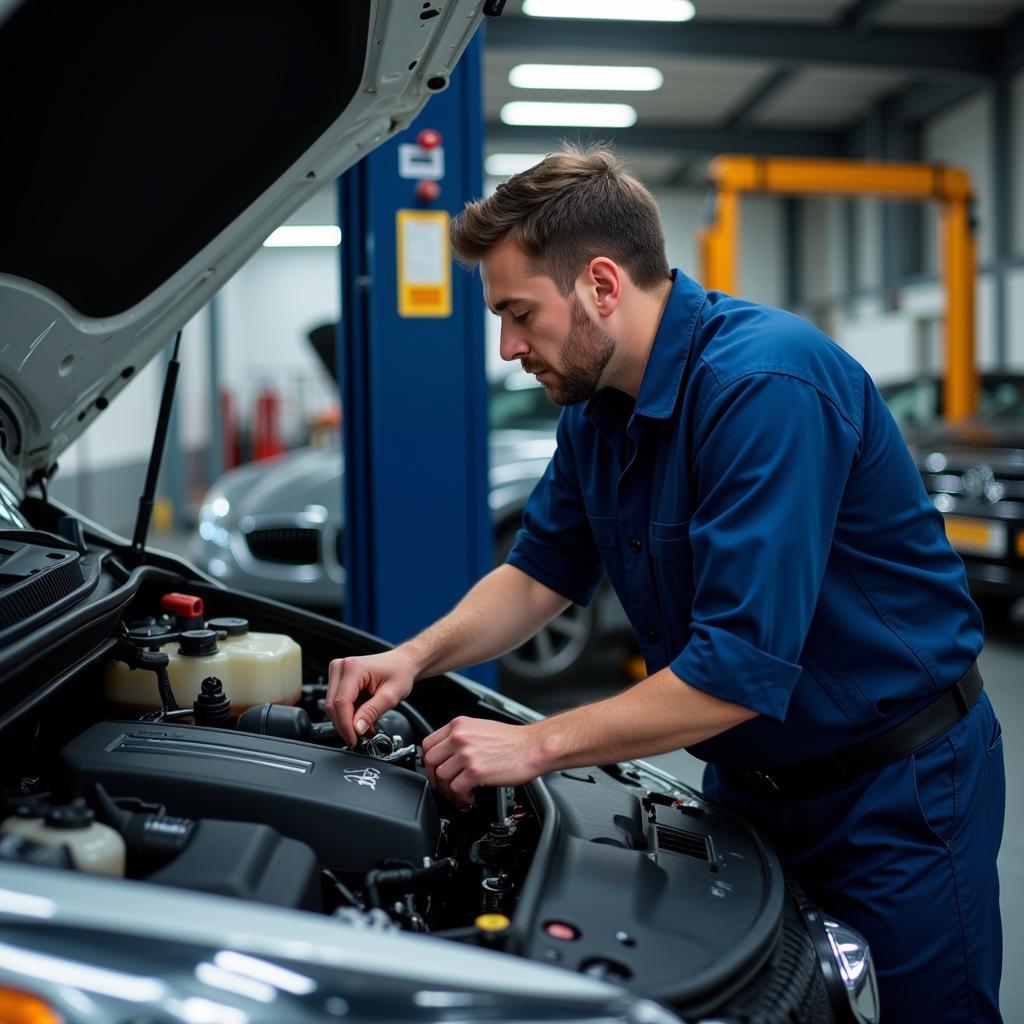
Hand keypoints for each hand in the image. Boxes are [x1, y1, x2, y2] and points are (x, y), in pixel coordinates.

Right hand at [325, 650, 416, 745]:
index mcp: (353, 668)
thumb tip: (357, 729)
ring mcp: (338, 672)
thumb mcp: (391, 696)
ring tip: (364, 728)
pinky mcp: (339, 679)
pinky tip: (360, 719)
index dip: (346, 725)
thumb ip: (372, 712)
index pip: (341, 702)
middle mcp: (341, 667)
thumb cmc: (400, 672)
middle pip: (333, 706)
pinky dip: (347, 715)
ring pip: (332, 706)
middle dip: (345, 726)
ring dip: (346, 722)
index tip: (354, 739)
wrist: (402, 663)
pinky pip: (337, 702)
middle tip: (360, 738)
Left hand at [421, 716, 544, 807]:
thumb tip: (446, 755)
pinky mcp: (475, 772)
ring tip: (461, 794)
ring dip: (449, 791)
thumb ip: (461, 737)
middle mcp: (460, 737)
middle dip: (435, 779)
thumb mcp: (481, 728)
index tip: (434, 771)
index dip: (428, 762)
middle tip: (445, 787)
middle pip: (430, 761)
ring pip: (441, 777)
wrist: (533, 747)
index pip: (428, 743)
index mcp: (459, 725)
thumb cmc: (513, 740)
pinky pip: (456, 790)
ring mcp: (466, 754)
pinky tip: (470, 797)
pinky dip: (461, 798)